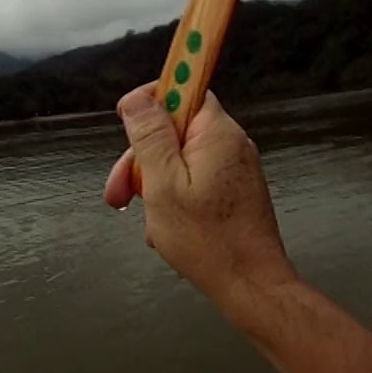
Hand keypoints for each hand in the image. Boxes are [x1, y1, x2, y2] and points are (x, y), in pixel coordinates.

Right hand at [103, 83, 295, 313]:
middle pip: (176, 128)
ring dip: (155, 182)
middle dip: (143, 156)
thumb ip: (150, 136)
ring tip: (144, 217)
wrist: (251, 286)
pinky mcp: (234, 190)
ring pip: (181, 158)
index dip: (152, 99)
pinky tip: (164, 227)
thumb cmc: (209, 241)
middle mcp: (231, 143)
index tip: (127, 121)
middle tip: (120, 191)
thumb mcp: (163, 184)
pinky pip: (194, 179)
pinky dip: (174, 197)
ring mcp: (234, 168)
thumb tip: (138, 98)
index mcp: (217, 133)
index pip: (185, 86)